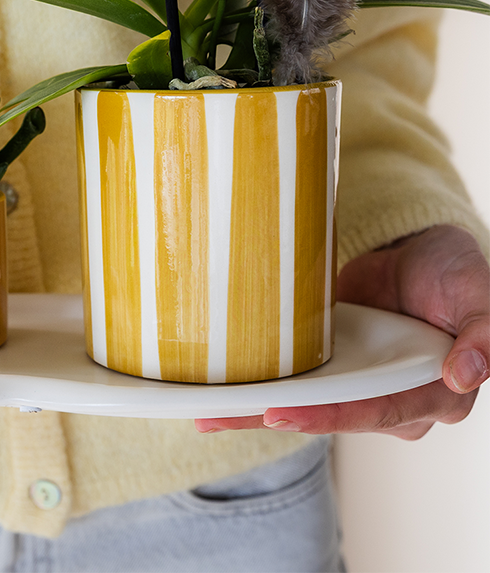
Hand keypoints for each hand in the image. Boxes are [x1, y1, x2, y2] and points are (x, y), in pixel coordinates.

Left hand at [196, 224, 488, 438]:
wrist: (417, 250)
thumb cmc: (454, 273)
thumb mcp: (479, 296)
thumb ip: (483, 335)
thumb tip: (464, 373)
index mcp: (432, 393)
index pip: (375, 411)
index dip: (329, 416)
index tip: (281, 414)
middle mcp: (389, 398)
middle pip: (329, 415)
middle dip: (275, 418)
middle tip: (221, 415)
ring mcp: (355, 383)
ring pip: (304, 406)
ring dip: (254, 412)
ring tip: (205, 412)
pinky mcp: (330, 366)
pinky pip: (294, 384)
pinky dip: (258, 390)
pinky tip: (219, 396)